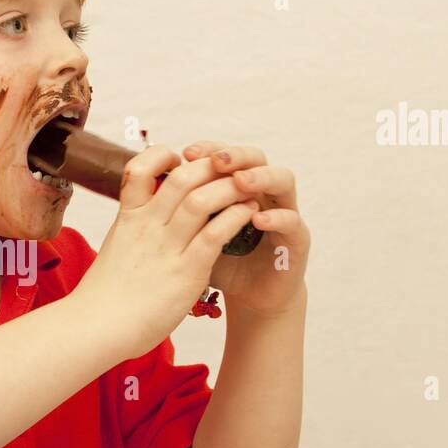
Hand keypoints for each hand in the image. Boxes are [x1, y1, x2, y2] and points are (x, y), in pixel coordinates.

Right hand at [72, 143, 260, 357]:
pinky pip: (216, 233)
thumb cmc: (105, 296)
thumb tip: (146, 221)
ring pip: (203, 199)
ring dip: (230, 188)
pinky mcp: (187, 271)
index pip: (140, 168)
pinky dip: (236, 217)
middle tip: (230, 168)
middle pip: (182, 177)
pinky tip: (249, 213)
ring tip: (248, 188)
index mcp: (128, 218)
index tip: (180, 160)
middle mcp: (147, 225)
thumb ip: (134, 231)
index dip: (162, 156)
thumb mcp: (116, 249)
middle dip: (210, 166)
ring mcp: (166, 247)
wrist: (96, 328)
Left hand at [182, 142, 309, 317]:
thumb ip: (182, 210)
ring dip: (261, 177)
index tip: (185, 153)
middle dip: (236, 155)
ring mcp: (284, 210)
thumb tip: (149, 187)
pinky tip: (258, 219)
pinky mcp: (297, 239)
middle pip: (256, 158)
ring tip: (241, 182)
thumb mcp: (195, 233)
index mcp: (237, 185)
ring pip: (283, 180)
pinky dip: (277, 217)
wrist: (248, 297)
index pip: (225, 155)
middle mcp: (263, 191)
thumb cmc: (219, 261)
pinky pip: (293, 220)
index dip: (208, 150)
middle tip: (217, 161)